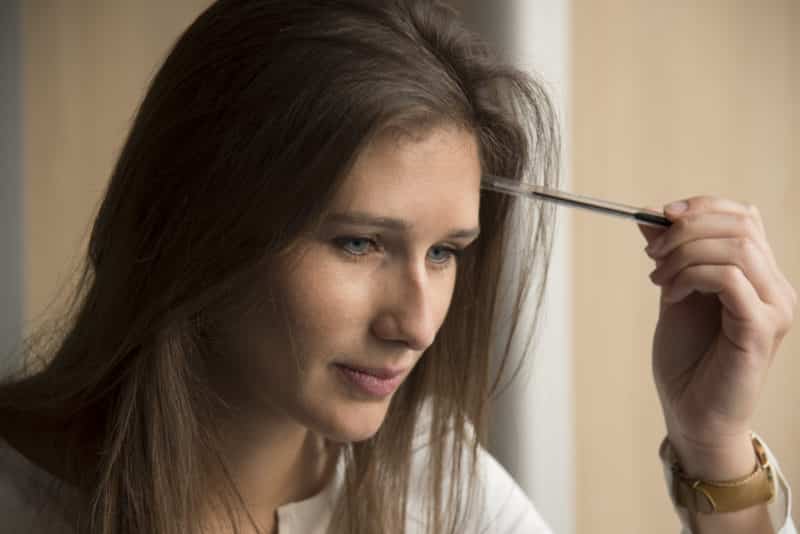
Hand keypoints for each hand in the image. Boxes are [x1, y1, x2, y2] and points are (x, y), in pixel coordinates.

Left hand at [638, 197, 795, 471]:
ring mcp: (774, 308)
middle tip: (652, 254)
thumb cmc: (688, 359)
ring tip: (658, 280)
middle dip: (686, 229)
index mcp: (759, 275)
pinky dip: (691, 275)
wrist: (691, 413)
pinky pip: (729, 278)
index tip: (660, 216)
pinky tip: (670, 295)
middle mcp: (775, 287)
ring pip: (735, 247)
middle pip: (740, 224)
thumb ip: (670, 256)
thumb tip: (649, 215)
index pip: (743, 216)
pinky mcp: (761, 329)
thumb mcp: (673, 293)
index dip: (701, 206)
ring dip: (684, 254)